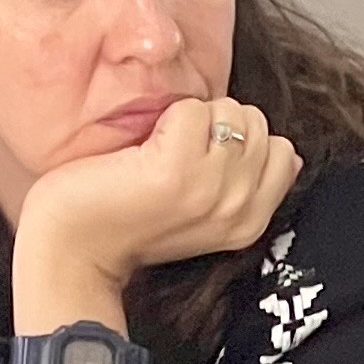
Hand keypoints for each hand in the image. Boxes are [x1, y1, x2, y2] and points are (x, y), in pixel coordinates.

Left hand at [10, 95, 299, 292]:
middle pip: (258, 125)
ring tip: (159, 151)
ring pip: (230, 111)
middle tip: (175, 153)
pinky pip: (192, 110)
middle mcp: (241, 209)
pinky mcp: (178, 171)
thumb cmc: (125, 224)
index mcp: (251, 222)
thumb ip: (245, 185)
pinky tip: (142, 149)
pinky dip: (166, 116)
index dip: (240, 140)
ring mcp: (213, 190)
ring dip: (192, 117)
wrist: (73, 252)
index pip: (285, 153)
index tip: (201, 159)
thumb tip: (290, 154)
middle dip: (218, 123)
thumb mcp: (204, 214)